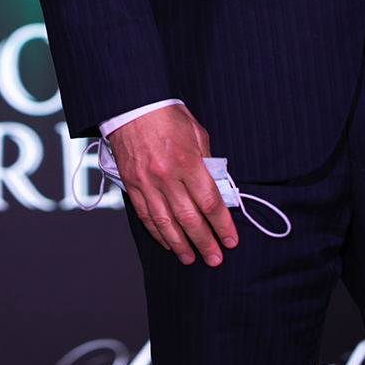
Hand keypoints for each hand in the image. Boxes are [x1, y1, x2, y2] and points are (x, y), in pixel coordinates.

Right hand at [107, 103, 238, 266]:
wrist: (132, 105)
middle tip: (215, 258)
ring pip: (166, 224)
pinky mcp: (132, 185)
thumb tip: (215, 185)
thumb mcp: (196, 132)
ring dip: (181, 245)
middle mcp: (167, 177)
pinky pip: (146, 216)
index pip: (210, 202)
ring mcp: (147, 183)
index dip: (223, 225)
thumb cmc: (166, 115)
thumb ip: (206, 161)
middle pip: (190, 219)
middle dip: (205, 242)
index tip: (231, 240)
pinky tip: (167, 243)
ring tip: (191, 259)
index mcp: (187, 162)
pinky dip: (157, 233)